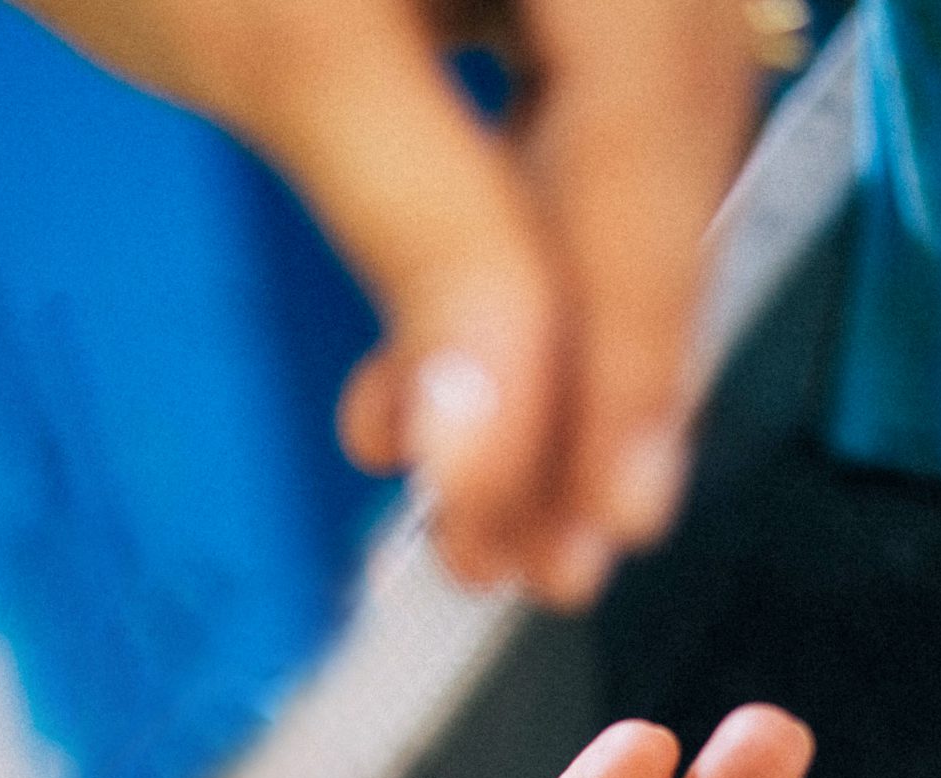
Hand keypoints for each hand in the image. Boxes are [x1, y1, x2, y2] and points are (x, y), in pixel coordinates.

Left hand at [3, 0, 768, 606]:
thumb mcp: (288, 54)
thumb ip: (422, 232)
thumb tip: (499, 442)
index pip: (651, 140)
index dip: (634, 344)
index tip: (604, 517)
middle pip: (652, 173)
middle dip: (587, 385)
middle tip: (533, 558)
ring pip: (610, 184)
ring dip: (544, 361)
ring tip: (472, 510)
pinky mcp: (520, 2)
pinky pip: (550, 154)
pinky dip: (496, 283)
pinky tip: (419, 386)